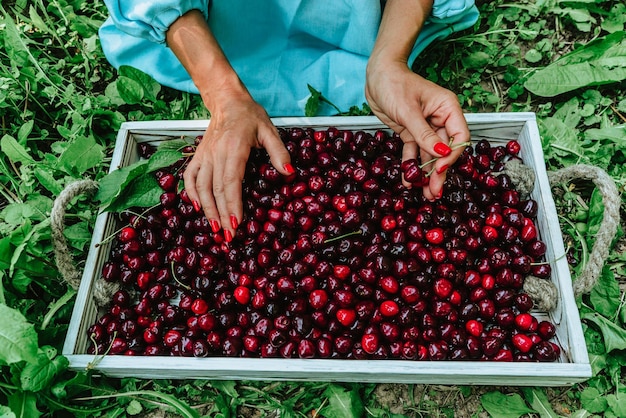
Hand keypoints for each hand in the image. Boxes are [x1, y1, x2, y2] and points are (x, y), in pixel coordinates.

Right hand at [183, 96, 291, 241]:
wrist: (227, 101)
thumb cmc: (250, 116)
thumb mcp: (269, 130)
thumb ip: (279, 152)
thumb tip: (288, 172)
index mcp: (234, 149)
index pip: (231, 181)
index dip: (232, 204)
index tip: (236, 223)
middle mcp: (216, 154)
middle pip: (216, 190)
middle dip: (221, 215)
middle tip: (229, 236)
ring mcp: (204, 155)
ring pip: (201, 187)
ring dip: (207, 209)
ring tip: (215, 228)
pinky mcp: (198, 155)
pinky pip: (190, 177)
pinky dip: (191, 193)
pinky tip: (197, 207)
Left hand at [365, 60, 469, 199]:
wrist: (376, 75)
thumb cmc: (394, 84)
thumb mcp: (408, 111)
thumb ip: (424, 134)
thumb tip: (441, 155)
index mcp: (448, 109)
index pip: (459, 137)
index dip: (452, 155)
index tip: (439, 168)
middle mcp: (440, 119)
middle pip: (445, 151)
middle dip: (439, 172)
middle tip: (434, 193)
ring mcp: (425, 127)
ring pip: (430, 155)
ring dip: (427, 174)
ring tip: (425, 193)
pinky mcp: (411, 132)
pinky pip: (414, 152)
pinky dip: (411, 165)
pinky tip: (408, 181)